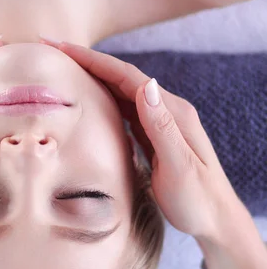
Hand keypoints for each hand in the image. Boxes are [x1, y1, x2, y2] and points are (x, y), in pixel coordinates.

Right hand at [41, 40, 266, 268]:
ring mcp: (158, 123)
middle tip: (52, 49)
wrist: (216, 221)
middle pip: (120, 78)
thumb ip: (162, 126)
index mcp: (172, 112)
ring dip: (91, 77)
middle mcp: (165, 110)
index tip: (62, 47)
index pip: (127, 77)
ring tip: (62, 68)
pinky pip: (122, 110)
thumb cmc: (198, 199)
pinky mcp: (152, 136)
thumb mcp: (180, 166)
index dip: (93, 60)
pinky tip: (86, 98)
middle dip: (86, 61)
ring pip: (119, 92)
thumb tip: (146, 84)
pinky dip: (101, 98)